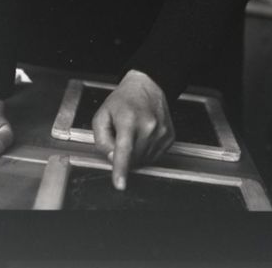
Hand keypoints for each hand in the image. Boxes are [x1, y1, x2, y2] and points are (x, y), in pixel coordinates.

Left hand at [92, 70, 173, 190]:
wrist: (148, 86)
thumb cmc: (123, 100)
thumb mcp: (102, 115)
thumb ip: (102, 139)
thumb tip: (113, 158)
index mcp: (129, 120)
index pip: (124, 149)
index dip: (121, 169)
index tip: (120, 184)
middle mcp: (148, 126)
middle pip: (132, 159)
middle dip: (124, 155)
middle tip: (122, 136)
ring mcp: (161, 132)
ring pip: (144, 160)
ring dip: (136, 154)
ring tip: (134, 133)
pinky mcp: (169, 137)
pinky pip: (154, 156)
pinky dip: (146, 151)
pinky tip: (144, 135)